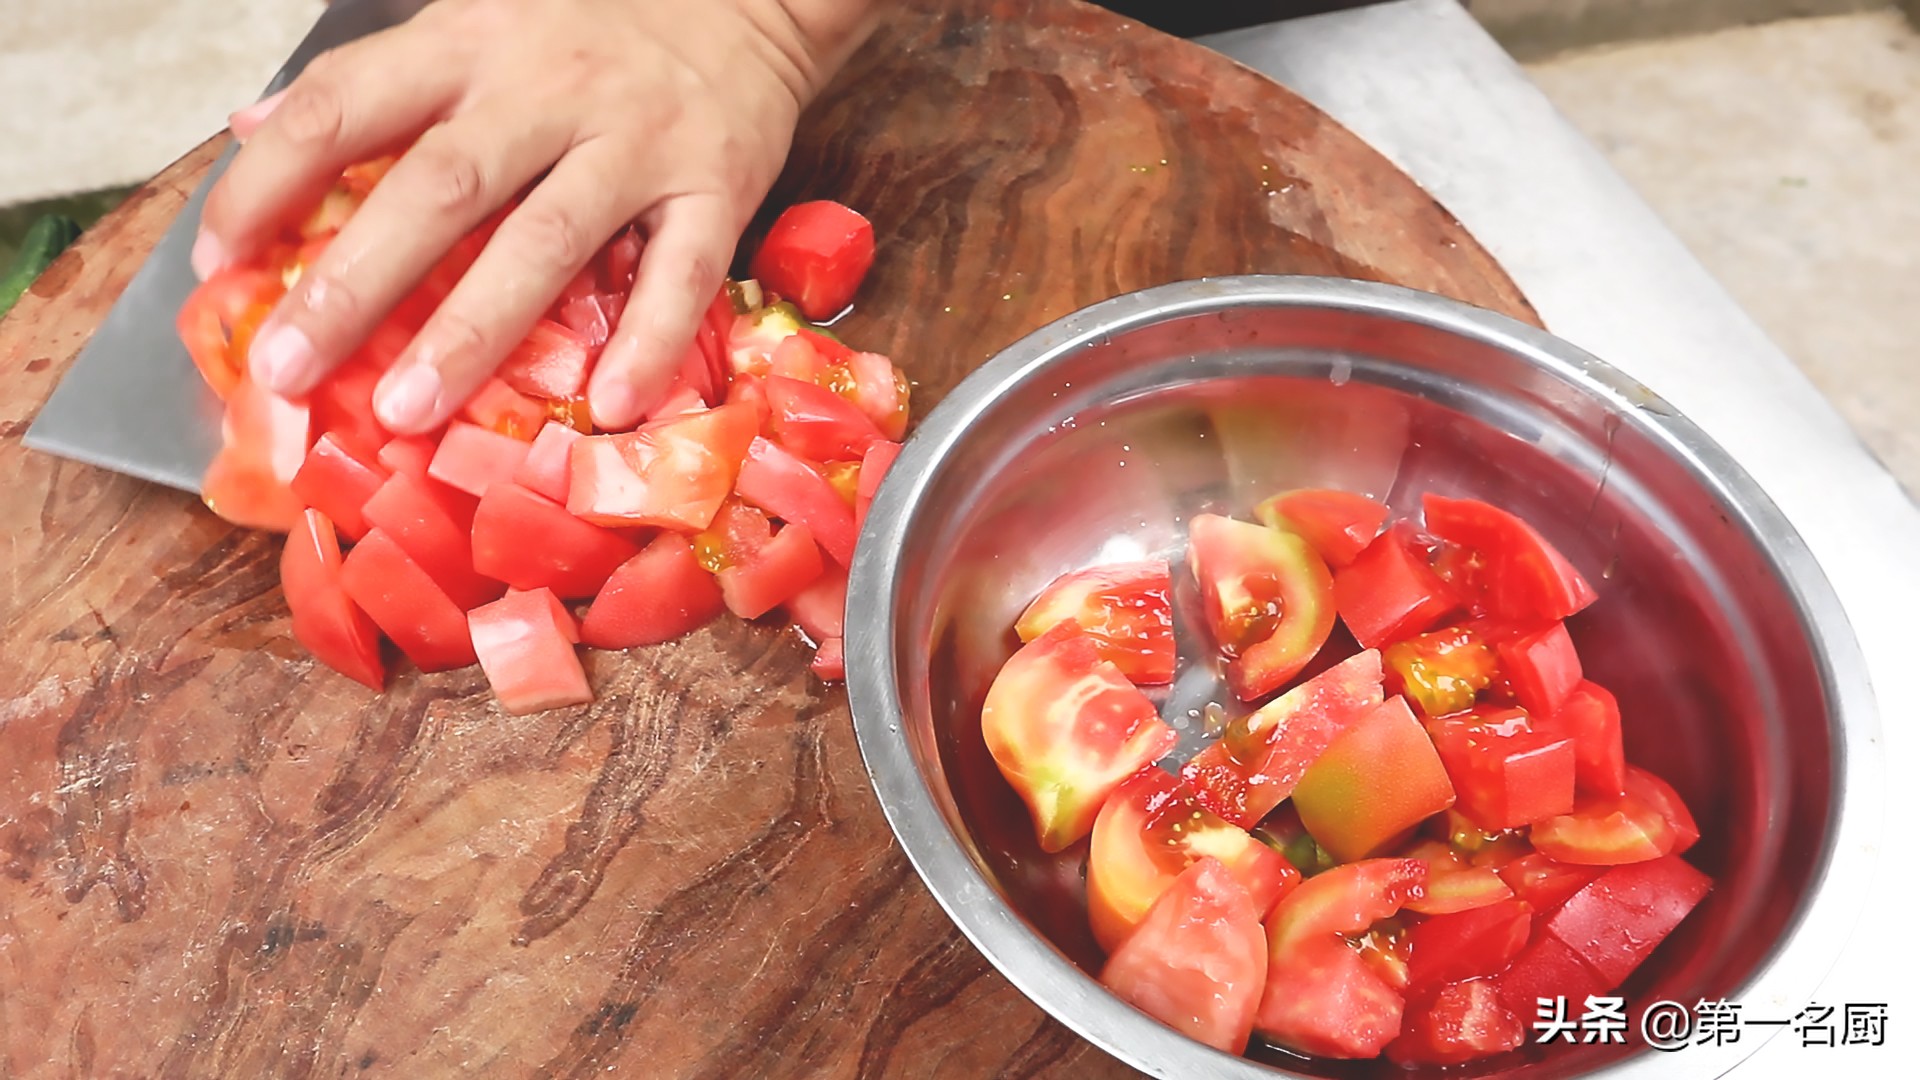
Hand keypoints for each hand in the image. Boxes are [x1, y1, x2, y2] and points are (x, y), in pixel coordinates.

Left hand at [198, 0, 877, 432]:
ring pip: (546, 241)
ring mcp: (635, 143)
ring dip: (473, 332)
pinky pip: (681, 275)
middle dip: (354, 284)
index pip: (347, 106)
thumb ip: (377, 79)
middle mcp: (547, 90)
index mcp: (471, 45)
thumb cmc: (593, 26)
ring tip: (409, 410)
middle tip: (288, 370)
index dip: (271, 181)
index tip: (219, 262)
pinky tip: (608, 407)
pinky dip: (648, 344)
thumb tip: (254, 127)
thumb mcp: (474, 21)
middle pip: (438, 188)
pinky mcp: (715, 187)